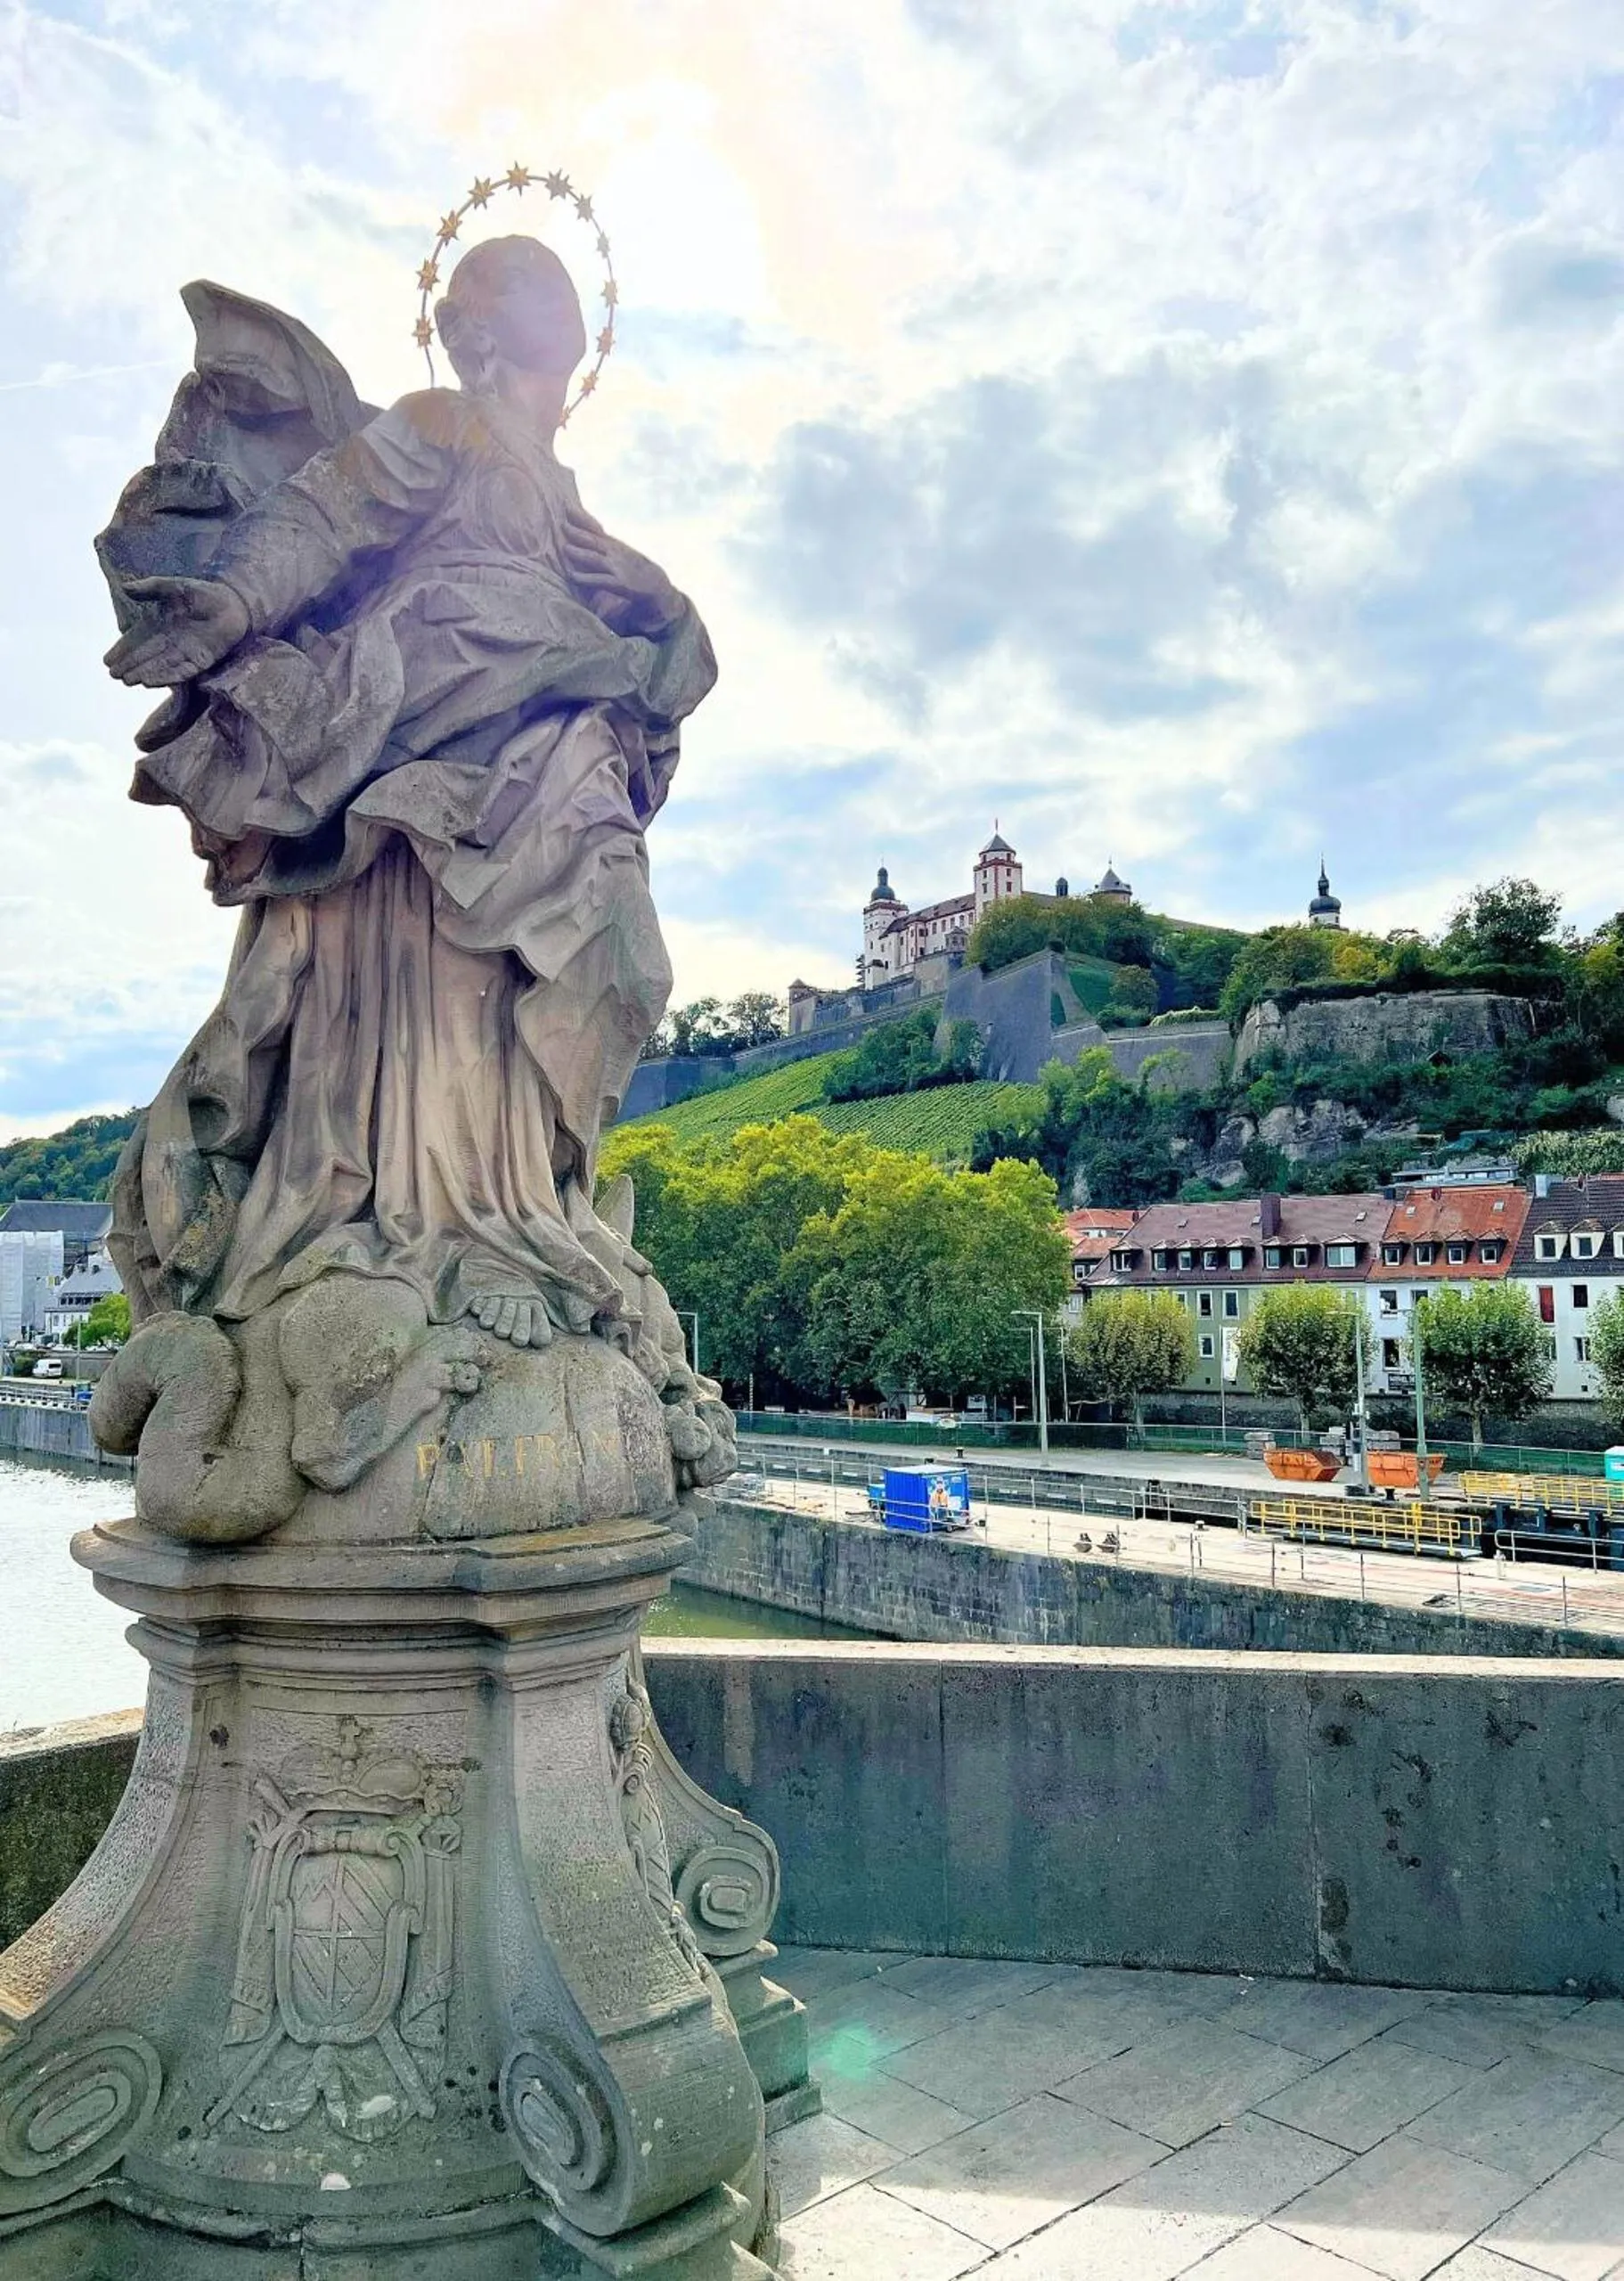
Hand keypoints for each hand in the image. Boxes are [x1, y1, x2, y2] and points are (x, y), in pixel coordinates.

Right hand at [104, 576, 250, 686]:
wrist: (232, 603)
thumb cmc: (203, 594)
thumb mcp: (173, 587)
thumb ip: (150, 588)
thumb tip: (124, 587)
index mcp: (160, 625)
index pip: (137, 640)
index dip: (123, 650)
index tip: (107, 660)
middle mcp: (170, 642)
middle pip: (146, 656)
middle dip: (130, 666)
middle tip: (114, 674)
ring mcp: (185, 653)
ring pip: (161, 666)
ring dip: (145, 673)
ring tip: (128, 680)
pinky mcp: (201, 661)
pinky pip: (182, 671)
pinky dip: (166, 676)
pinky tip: (151, 682)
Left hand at [562, 509, 680, 636]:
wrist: (656, 584)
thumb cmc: (633, 568)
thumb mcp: (619, 551)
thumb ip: (602, 542)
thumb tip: (584, 532)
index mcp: (613, 544)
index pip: (595, 527)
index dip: (581, 517)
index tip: (567, 507)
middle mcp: (614, 553)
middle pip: (593, 541)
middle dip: (577, 532)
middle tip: (561, 524)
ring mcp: (617, 568)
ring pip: (595, 559)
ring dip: (580, 553)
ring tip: (564, 548)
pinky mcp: (619, 584)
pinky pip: (600, 580)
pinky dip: (586, 578)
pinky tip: (572, 576)